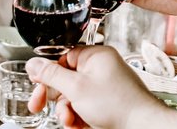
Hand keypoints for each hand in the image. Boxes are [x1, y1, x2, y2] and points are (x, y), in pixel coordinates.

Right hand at [26, 45, 160, 128]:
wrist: (142, 127)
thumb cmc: (118, 104)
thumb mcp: (76, 88)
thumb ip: (51, 74)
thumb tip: (34, 63)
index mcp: (95, 55)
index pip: (63, 57)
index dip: (48, 72)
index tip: (36, 83)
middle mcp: (99, 68)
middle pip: (66, 77)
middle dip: (55, 95)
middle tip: (39, 104)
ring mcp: (103, 85)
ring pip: (73, 95)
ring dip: (66, 109)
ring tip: (69, 119)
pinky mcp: (105, 102)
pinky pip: (83, 105)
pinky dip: (77, 116)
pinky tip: (78, 124)